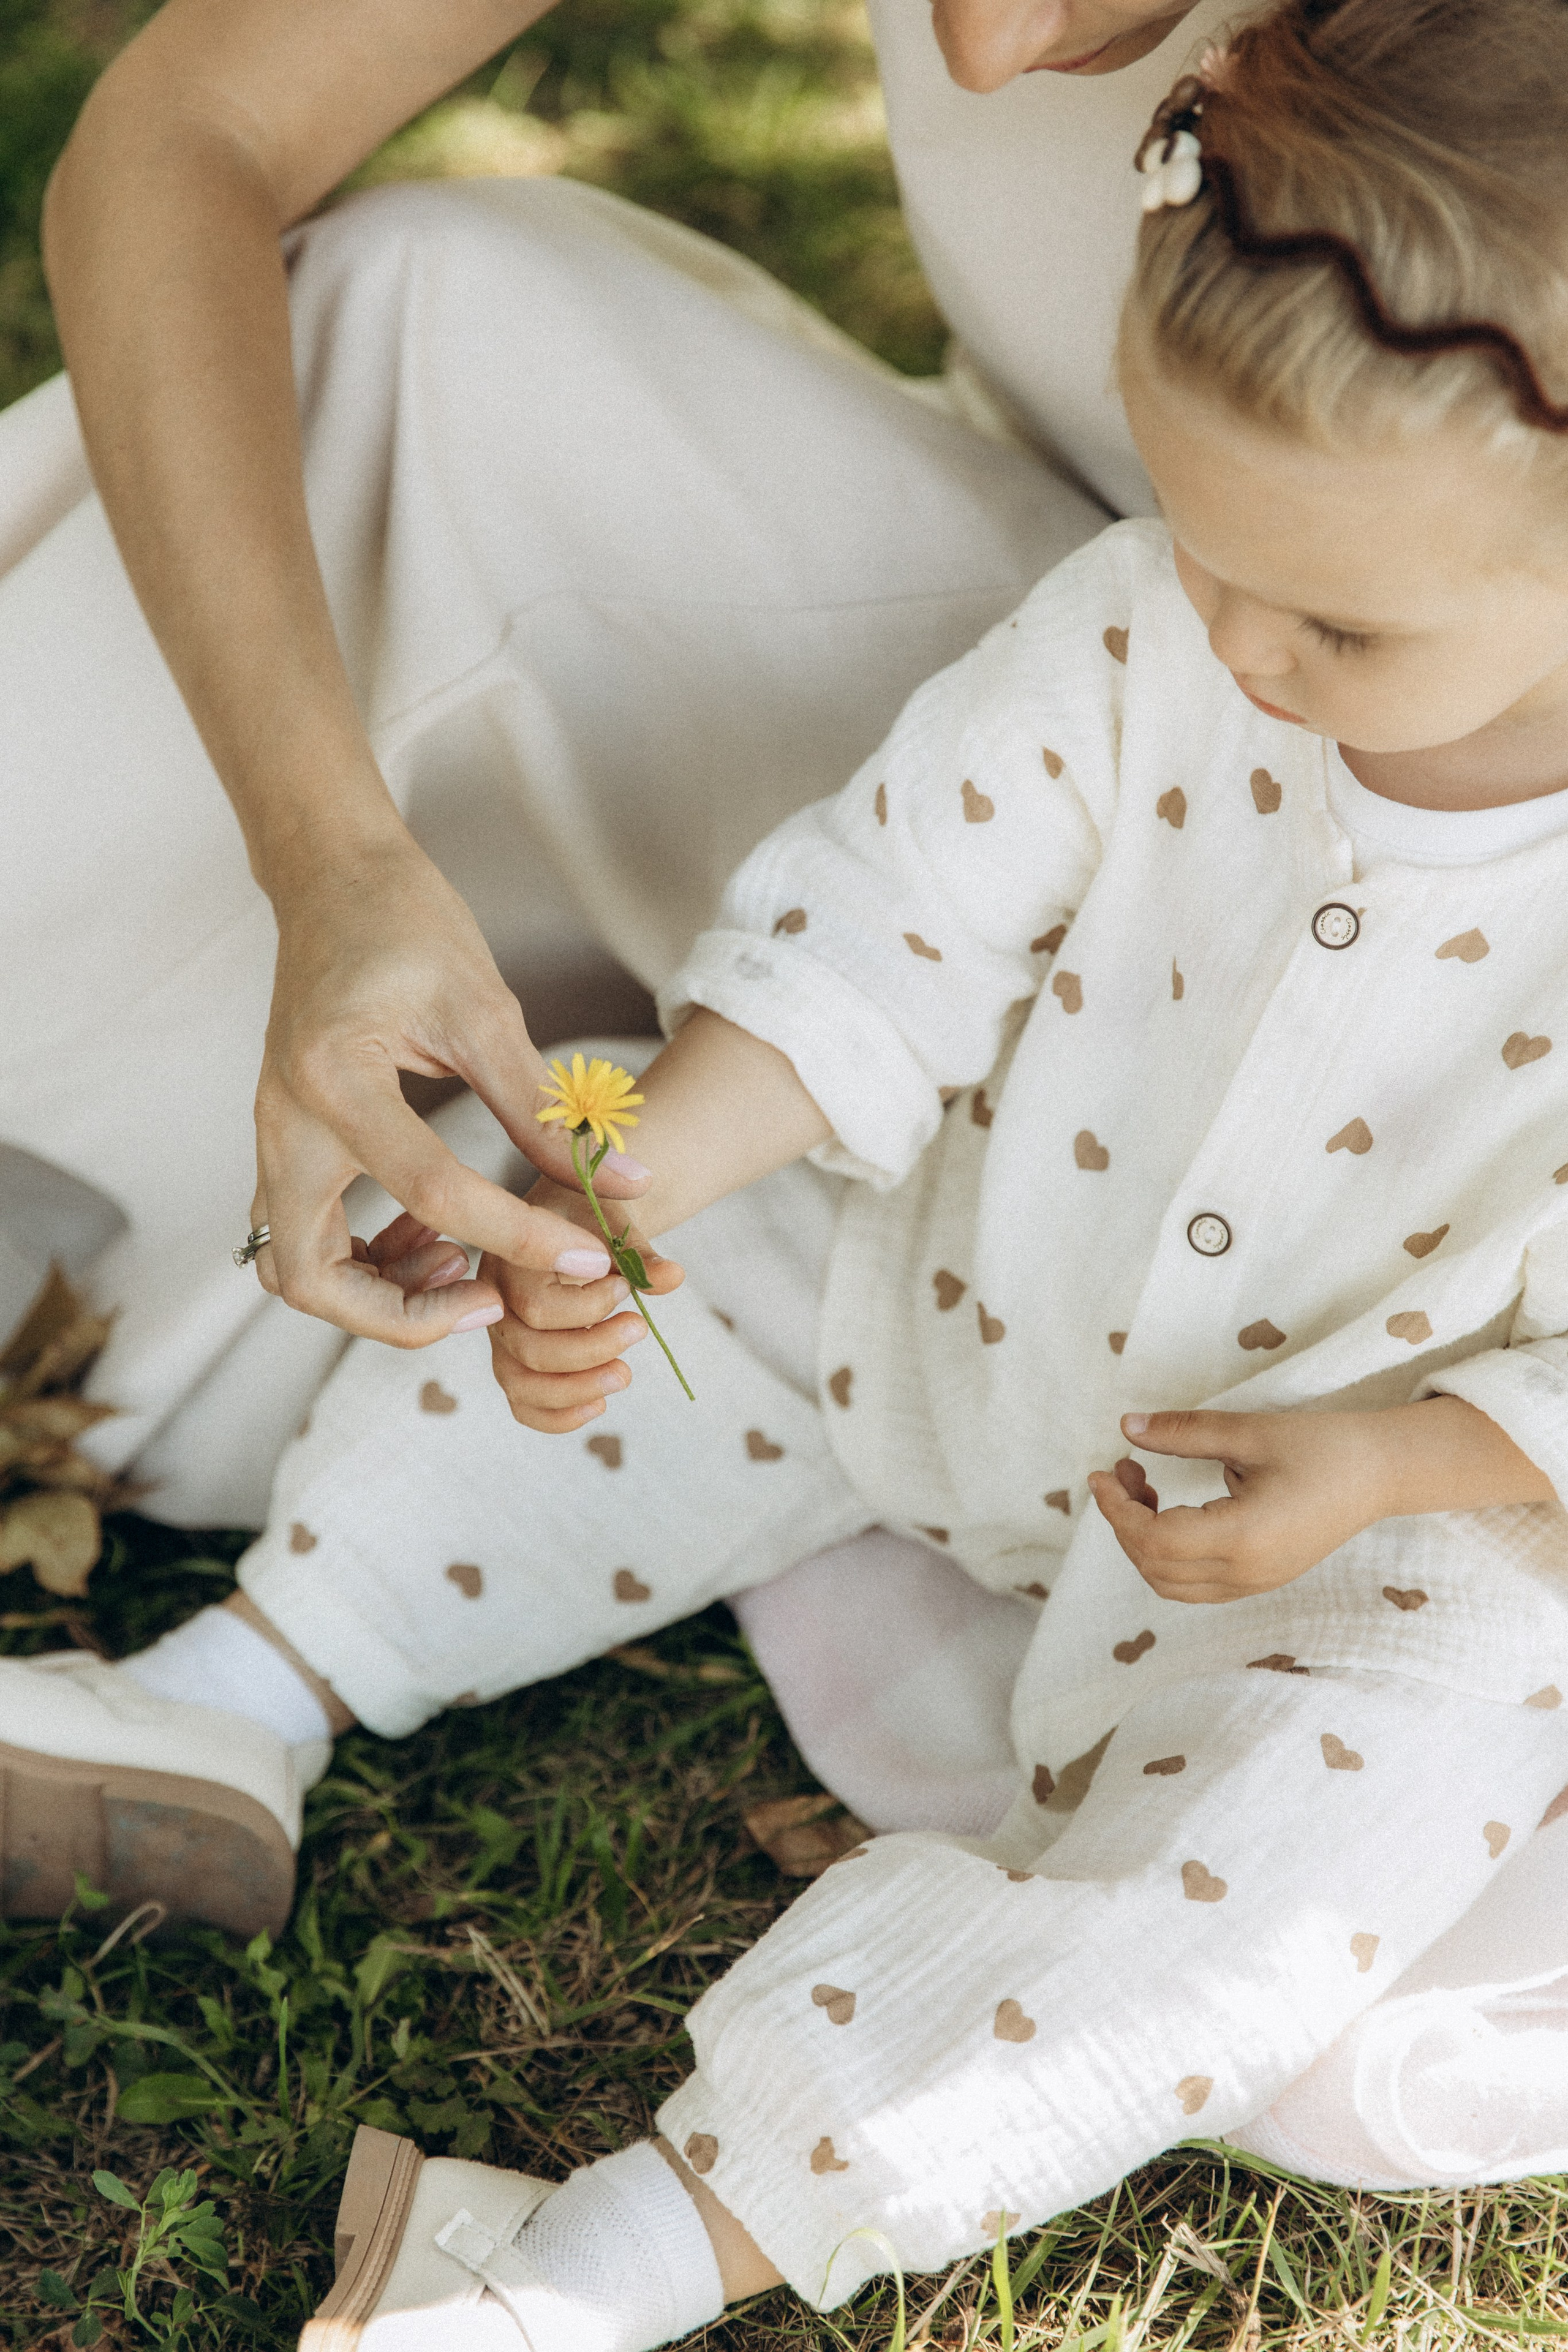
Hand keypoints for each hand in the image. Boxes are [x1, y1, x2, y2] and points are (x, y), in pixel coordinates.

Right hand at [248, 829, 649, 1343]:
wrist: (332, 879)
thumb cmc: (403, 923)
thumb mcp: (484, 1009)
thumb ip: (544, 1109)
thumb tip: (624, 1184)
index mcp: (335, 1079)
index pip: (432, 1192)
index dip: (518, 1237)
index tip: (588, 1258)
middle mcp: (285, 1123)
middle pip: (312, 1279)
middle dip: (402, 1316)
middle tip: (490, 1299)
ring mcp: (275, 1139)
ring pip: (297, 1273)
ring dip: (379, 1296)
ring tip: (466, 1266)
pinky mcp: (287, 1145)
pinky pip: (305, 1240)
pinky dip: (366, 1262)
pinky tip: (436, 1236)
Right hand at [481, 1180, 685, 1432]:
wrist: (563, 1221)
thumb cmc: (585, 1219)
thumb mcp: (611, 1224)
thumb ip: (638, 1253)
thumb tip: (672, 1277)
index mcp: (509, 1263)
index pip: (540, 1309)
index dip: (590, 1307)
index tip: (625, 1287)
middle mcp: (492, 1305)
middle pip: (531, 1352)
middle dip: (593, 1350)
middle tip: (640, 1329)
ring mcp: (499, 1338)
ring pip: (522, 1385)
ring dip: (578, 1391)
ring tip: (625, 1375)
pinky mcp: (512, 1362)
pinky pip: (523, 1405)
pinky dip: (559, 1416)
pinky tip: (600, 1403)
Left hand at [1087, 1408, 1400, 1603]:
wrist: (1381, 1473)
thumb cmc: (1322, 1446)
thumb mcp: (1250, 1431)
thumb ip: (1184, 1432)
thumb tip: (1127, 1426)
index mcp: (1245, 1538)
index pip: (1155, 1541)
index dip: (1117, 1511)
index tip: (1101, 1473)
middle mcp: (1248, 1573)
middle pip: (1155, 1568)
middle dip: (1123, 1522)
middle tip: (1120, 1470)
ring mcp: (1256, 1583)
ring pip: (1171, 1584)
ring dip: (1142, 1541)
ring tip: (1142, 1486)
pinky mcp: (1260, 1579)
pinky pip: (1195, 1584)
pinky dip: (1167, 1553)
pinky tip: (1168, 1510)